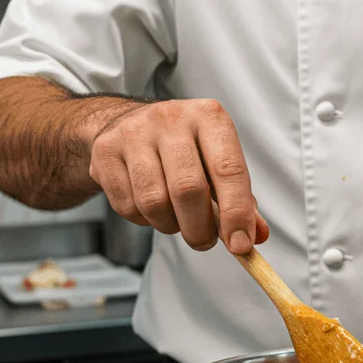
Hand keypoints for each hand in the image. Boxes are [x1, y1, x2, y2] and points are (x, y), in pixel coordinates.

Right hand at [88, 98, 268, 254]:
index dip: (236, 212)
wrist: (130, 124)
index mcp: (209, 116)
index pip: (228, 169)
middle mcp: (171, 117)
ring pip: (154, 201)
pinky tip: (150, 208)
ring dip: (170, 225)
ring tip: (177, 220)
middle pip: (188, 188)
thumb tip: (257, 236)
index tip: (241, 246)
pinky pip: (127, 205)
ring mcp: (134, 132)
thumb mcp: (219, 162)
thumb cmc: (186, 150)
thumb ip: (241, 199)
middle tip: (204, 241)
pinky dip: (143, 220)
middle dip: (200, 228)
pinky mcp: (105, 151)